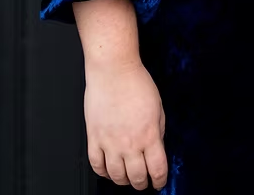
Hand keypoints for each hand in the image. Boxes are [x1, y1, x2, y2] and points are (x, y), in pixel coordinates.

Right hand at [84, 59, 167, 190]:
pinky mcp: (94, 137)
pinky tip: (108, 169)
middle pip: (137, 178)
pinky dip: (102, 172)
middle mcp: (130, 142)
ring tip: (126, 177)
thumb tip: (157, 146)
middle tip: (143, 181)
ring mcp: (110, 142)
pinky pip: (96, 164)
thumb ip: (158, 130)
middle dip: (142, 184)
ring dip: (123, 181)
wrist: (113, 70)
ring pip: (116, 176)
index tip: (159, 182)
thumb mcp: (158, 107)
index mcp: (149, 135)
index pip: (157, 170)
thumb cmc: (136, 82)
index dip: (159, 181)